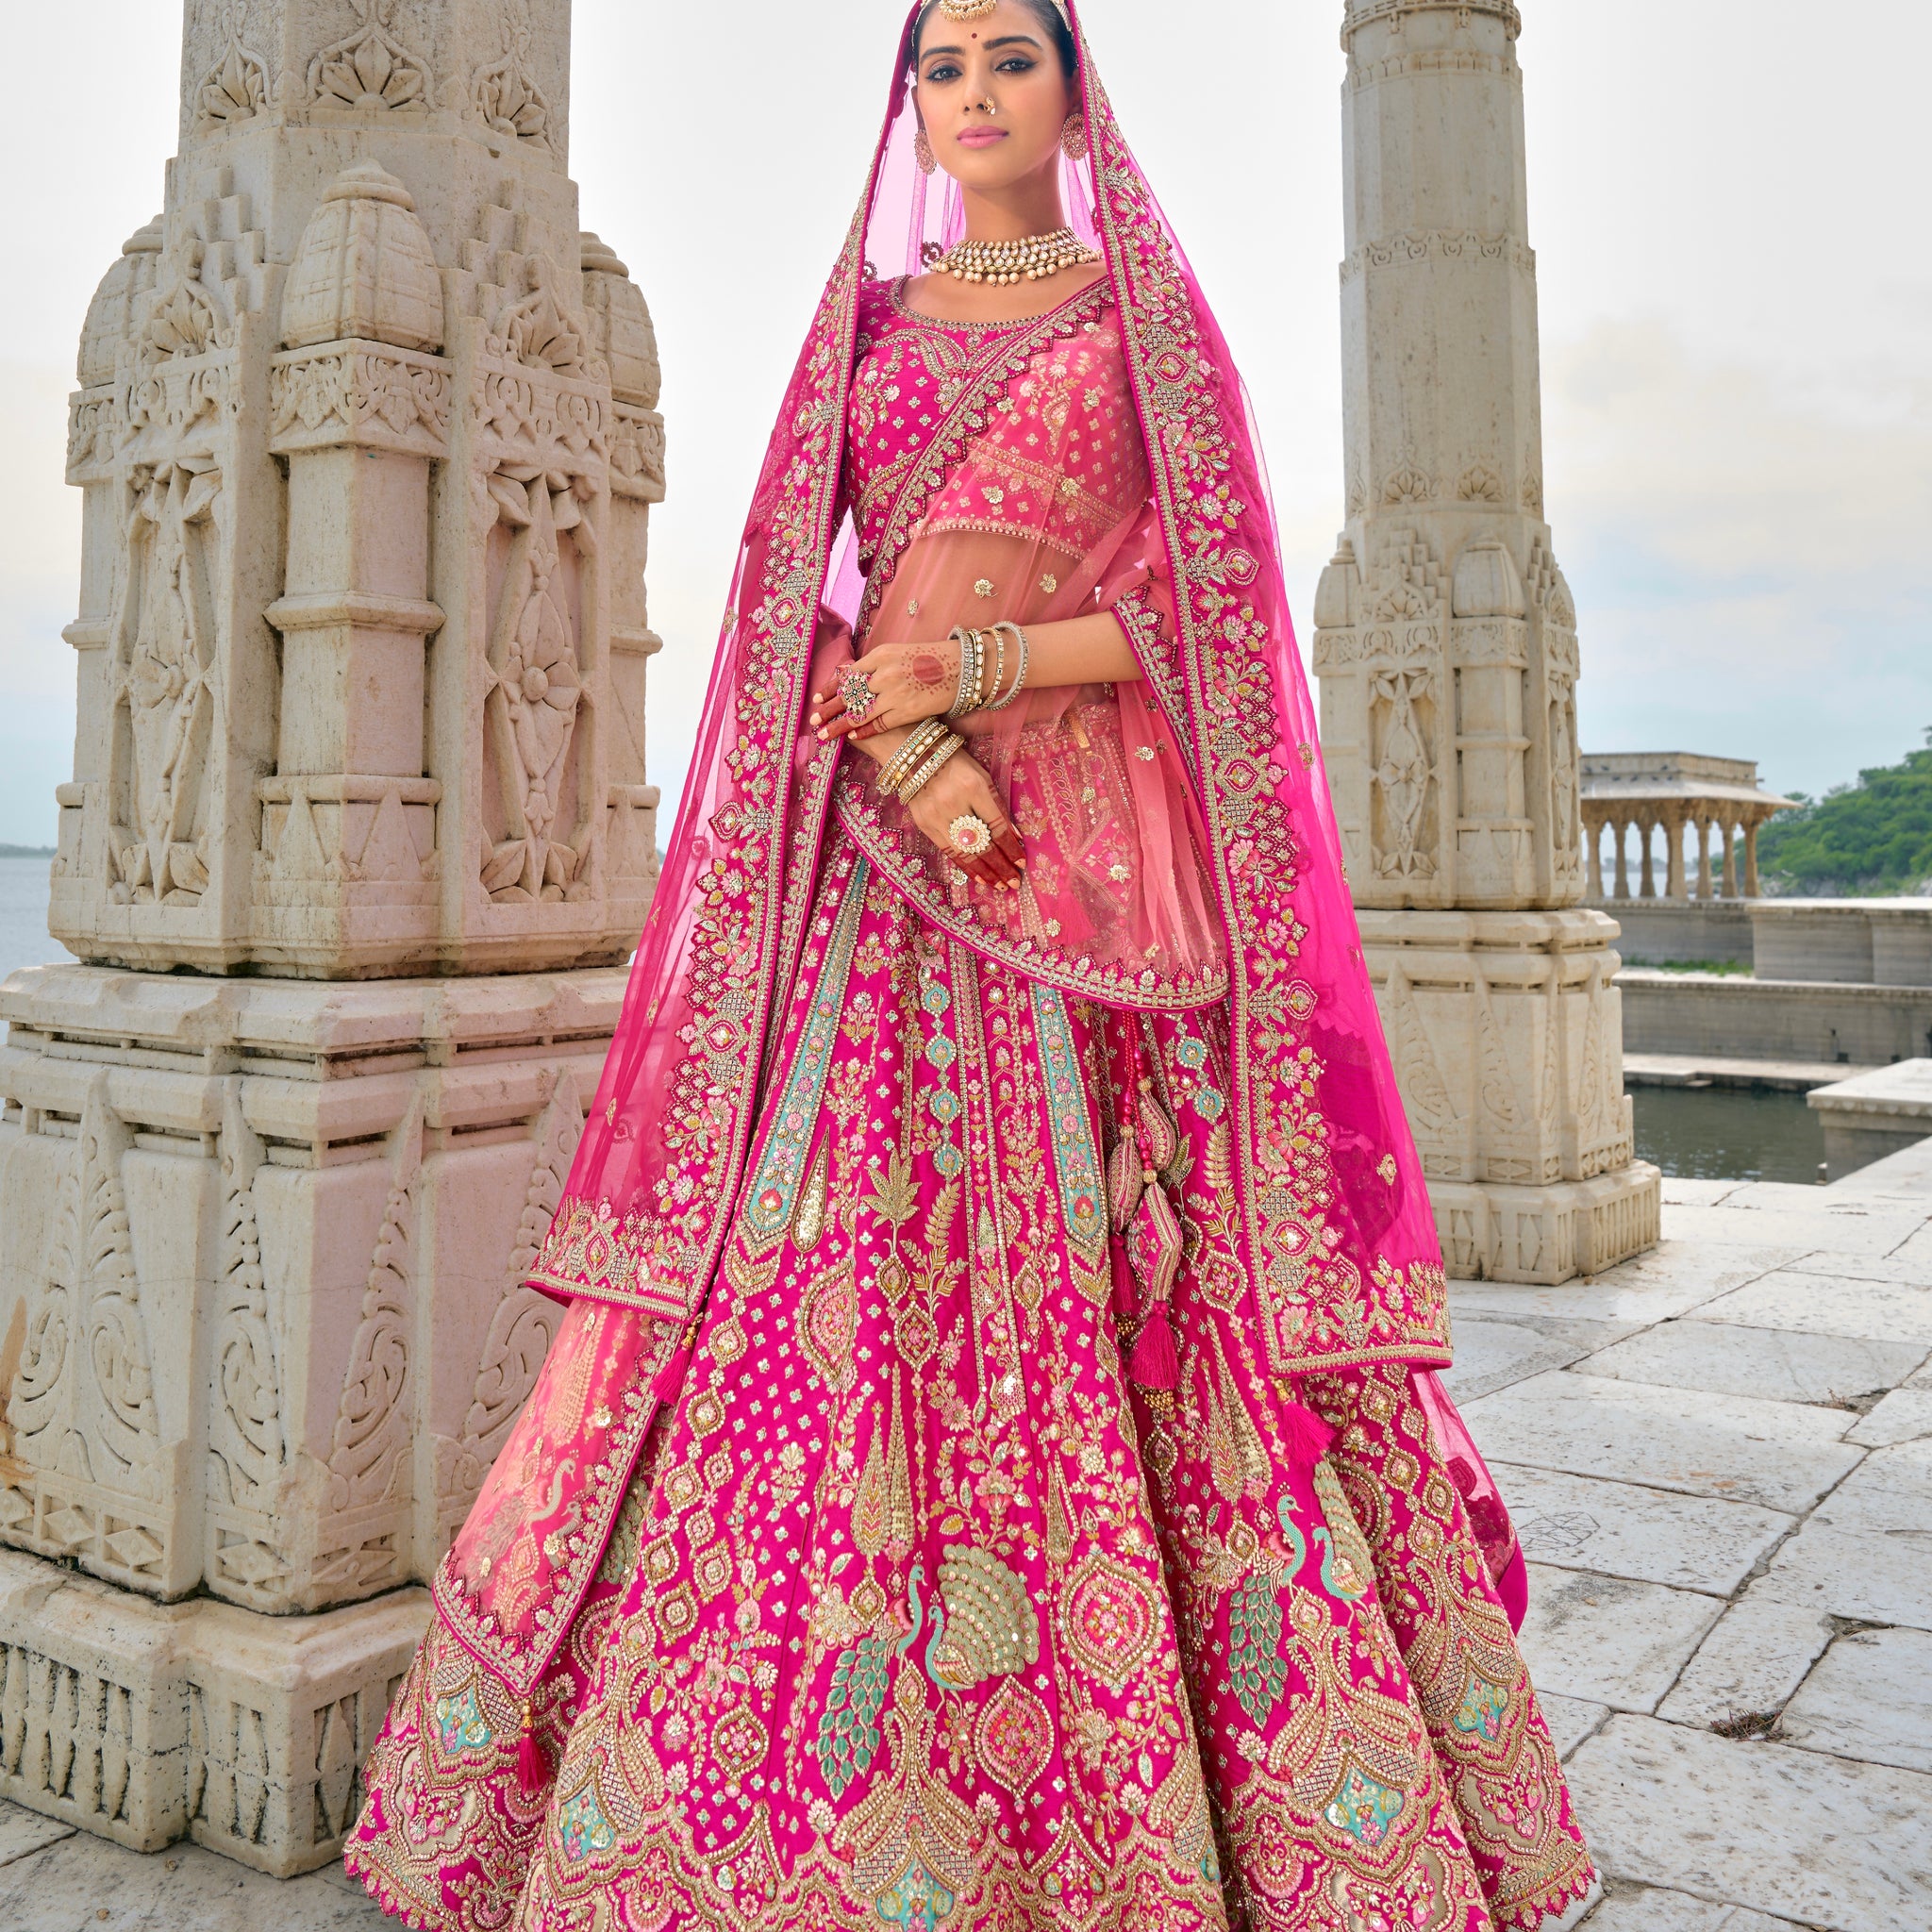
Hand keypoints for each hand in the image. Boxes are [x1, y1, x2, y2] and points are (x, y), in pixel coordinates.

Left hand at [811, 637, 966, 742]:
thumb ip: (873, 665)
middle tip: (814, 719)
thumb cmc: (931, 659)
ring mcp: (895, 694)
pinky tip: (852, 735)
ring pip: (859, 712)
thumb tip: (846, 675)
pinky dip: (864, 730)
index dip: (830, 689)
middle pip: (848, 695)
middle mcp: (884, 674)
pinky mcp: (906, 711)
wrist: (963, 668)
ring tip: (824, 733)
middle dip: (829, 709)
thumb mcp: (898, 653)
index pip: (848, 676)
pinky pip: (879, 724)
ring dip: (839, 725)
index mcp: (881, 656)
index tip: (817, 698)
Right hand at [901, 750, 1025, 889]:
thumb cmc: (955, 762)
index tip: (1022, 862)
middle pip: (982, 843)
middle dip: (1001, 866)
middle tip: (1014, 882)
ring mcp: (936, 815)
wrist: (914, 756)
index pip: (996, 825)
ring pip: (965, 852)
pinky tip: (978, 876)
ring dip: (985, 872)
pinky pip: (948, 850)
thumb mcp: (981, 775)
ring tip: (999, 885)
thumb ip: (996, 804)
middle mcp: (954, 803)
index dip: (1010, 847)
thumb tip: (1012, 836)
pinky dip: (965, 865)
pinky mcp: (924, 824)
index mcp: (973, 786)